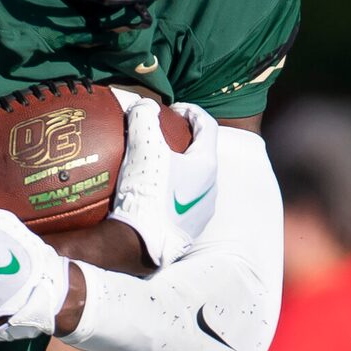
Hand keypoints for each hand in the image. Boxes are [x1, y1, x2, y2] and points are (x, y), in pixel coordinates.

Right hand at [107, 93, 220, 268]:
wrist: (139, 245)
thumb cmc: (145, 194)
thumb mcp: (142, 149)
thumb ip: (143, 119)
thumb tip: (144, 104)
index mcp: (206, 165)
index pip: (207, 126)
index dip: (192, 111)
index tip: (173, 110)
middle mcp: (211, 189)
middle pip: (201, 154)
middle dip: (184, 141)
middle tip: (162, 135)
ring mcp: (202, 212)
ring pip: (193, 180)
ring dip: (178, 168)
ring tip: (154, 165)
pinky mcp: (189, 231)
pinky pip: (182, 202)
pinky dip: (170, 190)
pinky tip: (149, 193)